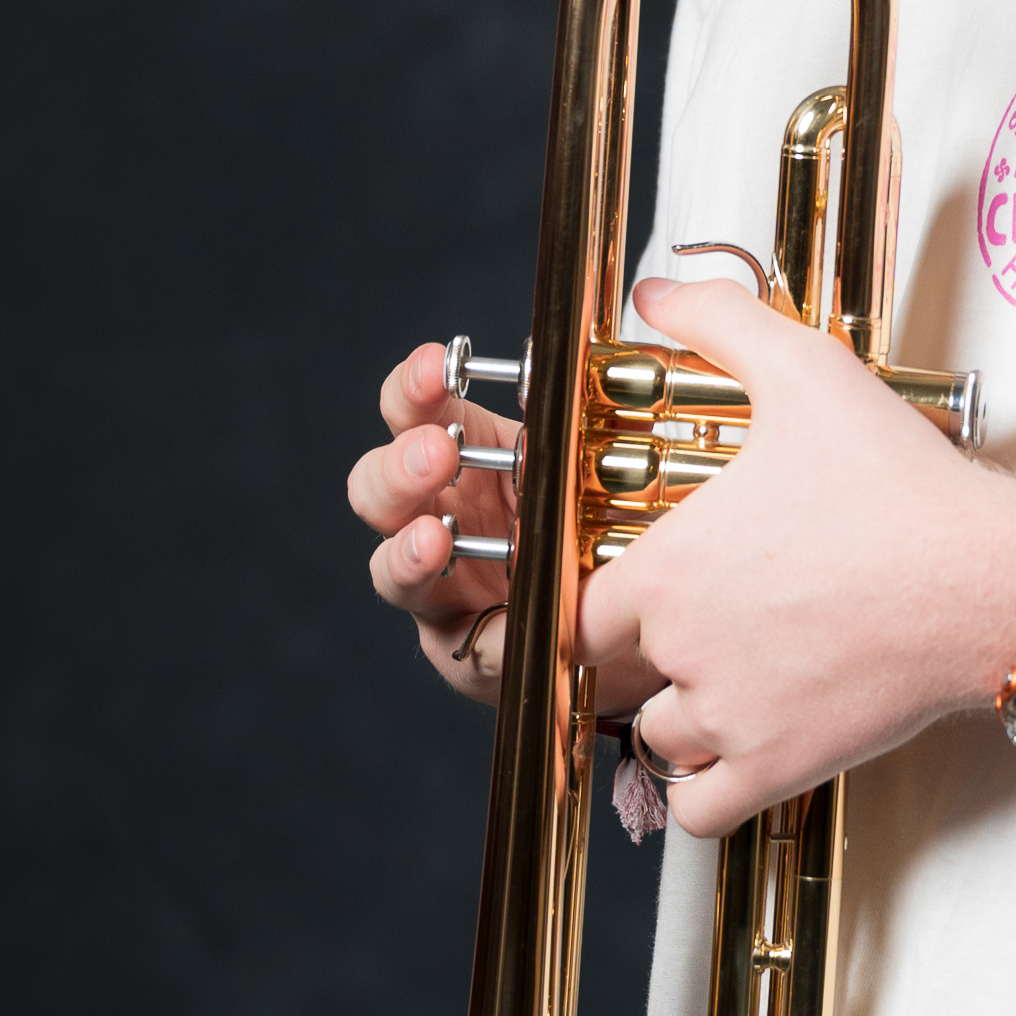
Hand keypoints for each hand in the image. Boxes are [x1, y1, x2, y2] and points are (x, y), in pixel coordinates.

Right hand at [351, 341, 572, 708]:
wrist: (638, 609)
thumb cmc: (604, 519)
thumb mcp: (594, 456)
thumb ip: (575, 419)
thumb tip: (570, 367)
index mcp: (463, 456)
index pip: (412, 411)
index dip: (413, 386)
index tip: (438, 363)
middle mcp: (438, 516)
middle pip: (377, 488)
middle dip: (399, 467)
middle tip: (437, 453)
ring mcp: (443, 587)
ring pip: (392, 570)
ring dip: (407, 551)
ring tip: (433, 538)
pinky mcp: (470, 652)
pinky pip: (465, 647)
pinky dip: (479, 634)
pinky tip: (497, 621)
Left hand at [580, 276, 1015, 836]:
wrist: (988, 578)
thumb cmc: (899, 483)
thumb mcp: (804, 371)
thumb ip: (717, 322)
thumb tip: (655, 290)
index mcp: (666, 569)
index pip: (576, 608)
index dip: (601, 600)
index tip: (633, 592)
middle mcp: (683, 650)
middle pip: (613, 677)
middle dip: (642, 657)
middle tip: (695, 631)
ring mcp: (731, 716)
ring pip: (657, 740)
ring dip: (679, 719)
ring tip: (726, 679)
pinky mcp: (781, 766)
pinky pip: (697, 811)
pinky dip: (702, 793)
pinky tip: (736, 750)